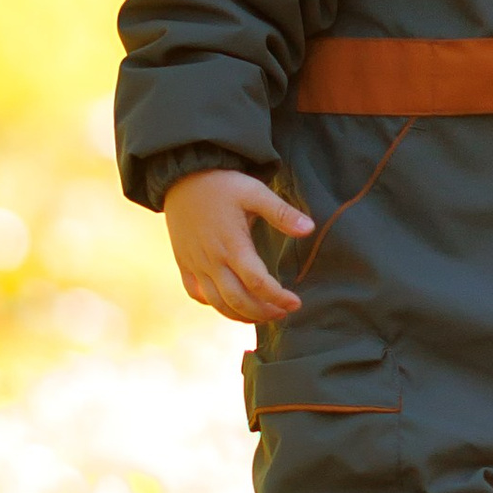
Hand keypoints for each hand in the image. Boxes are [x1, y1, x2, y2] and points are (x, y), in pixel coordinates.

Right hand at [162, 169, 314, 324]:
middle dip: (263, 312)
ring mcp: (195, 264)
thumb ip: (282, 213)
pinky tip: (229, 304)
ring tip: (262, 315)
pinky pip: (196, 294)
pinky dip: (214, 305)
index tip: (295, 303)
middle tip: (283, 312)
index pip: (257, 283)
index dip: (278, 298)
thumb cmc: (223, 184)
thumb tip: (310, 229)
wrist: (182, 177)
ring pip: (217, 303)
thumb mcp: (255, 192)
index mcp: (232, 245)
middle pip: (238, 300)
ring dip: (241, 315)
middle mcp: (212, 260)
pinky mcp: (184, 263)